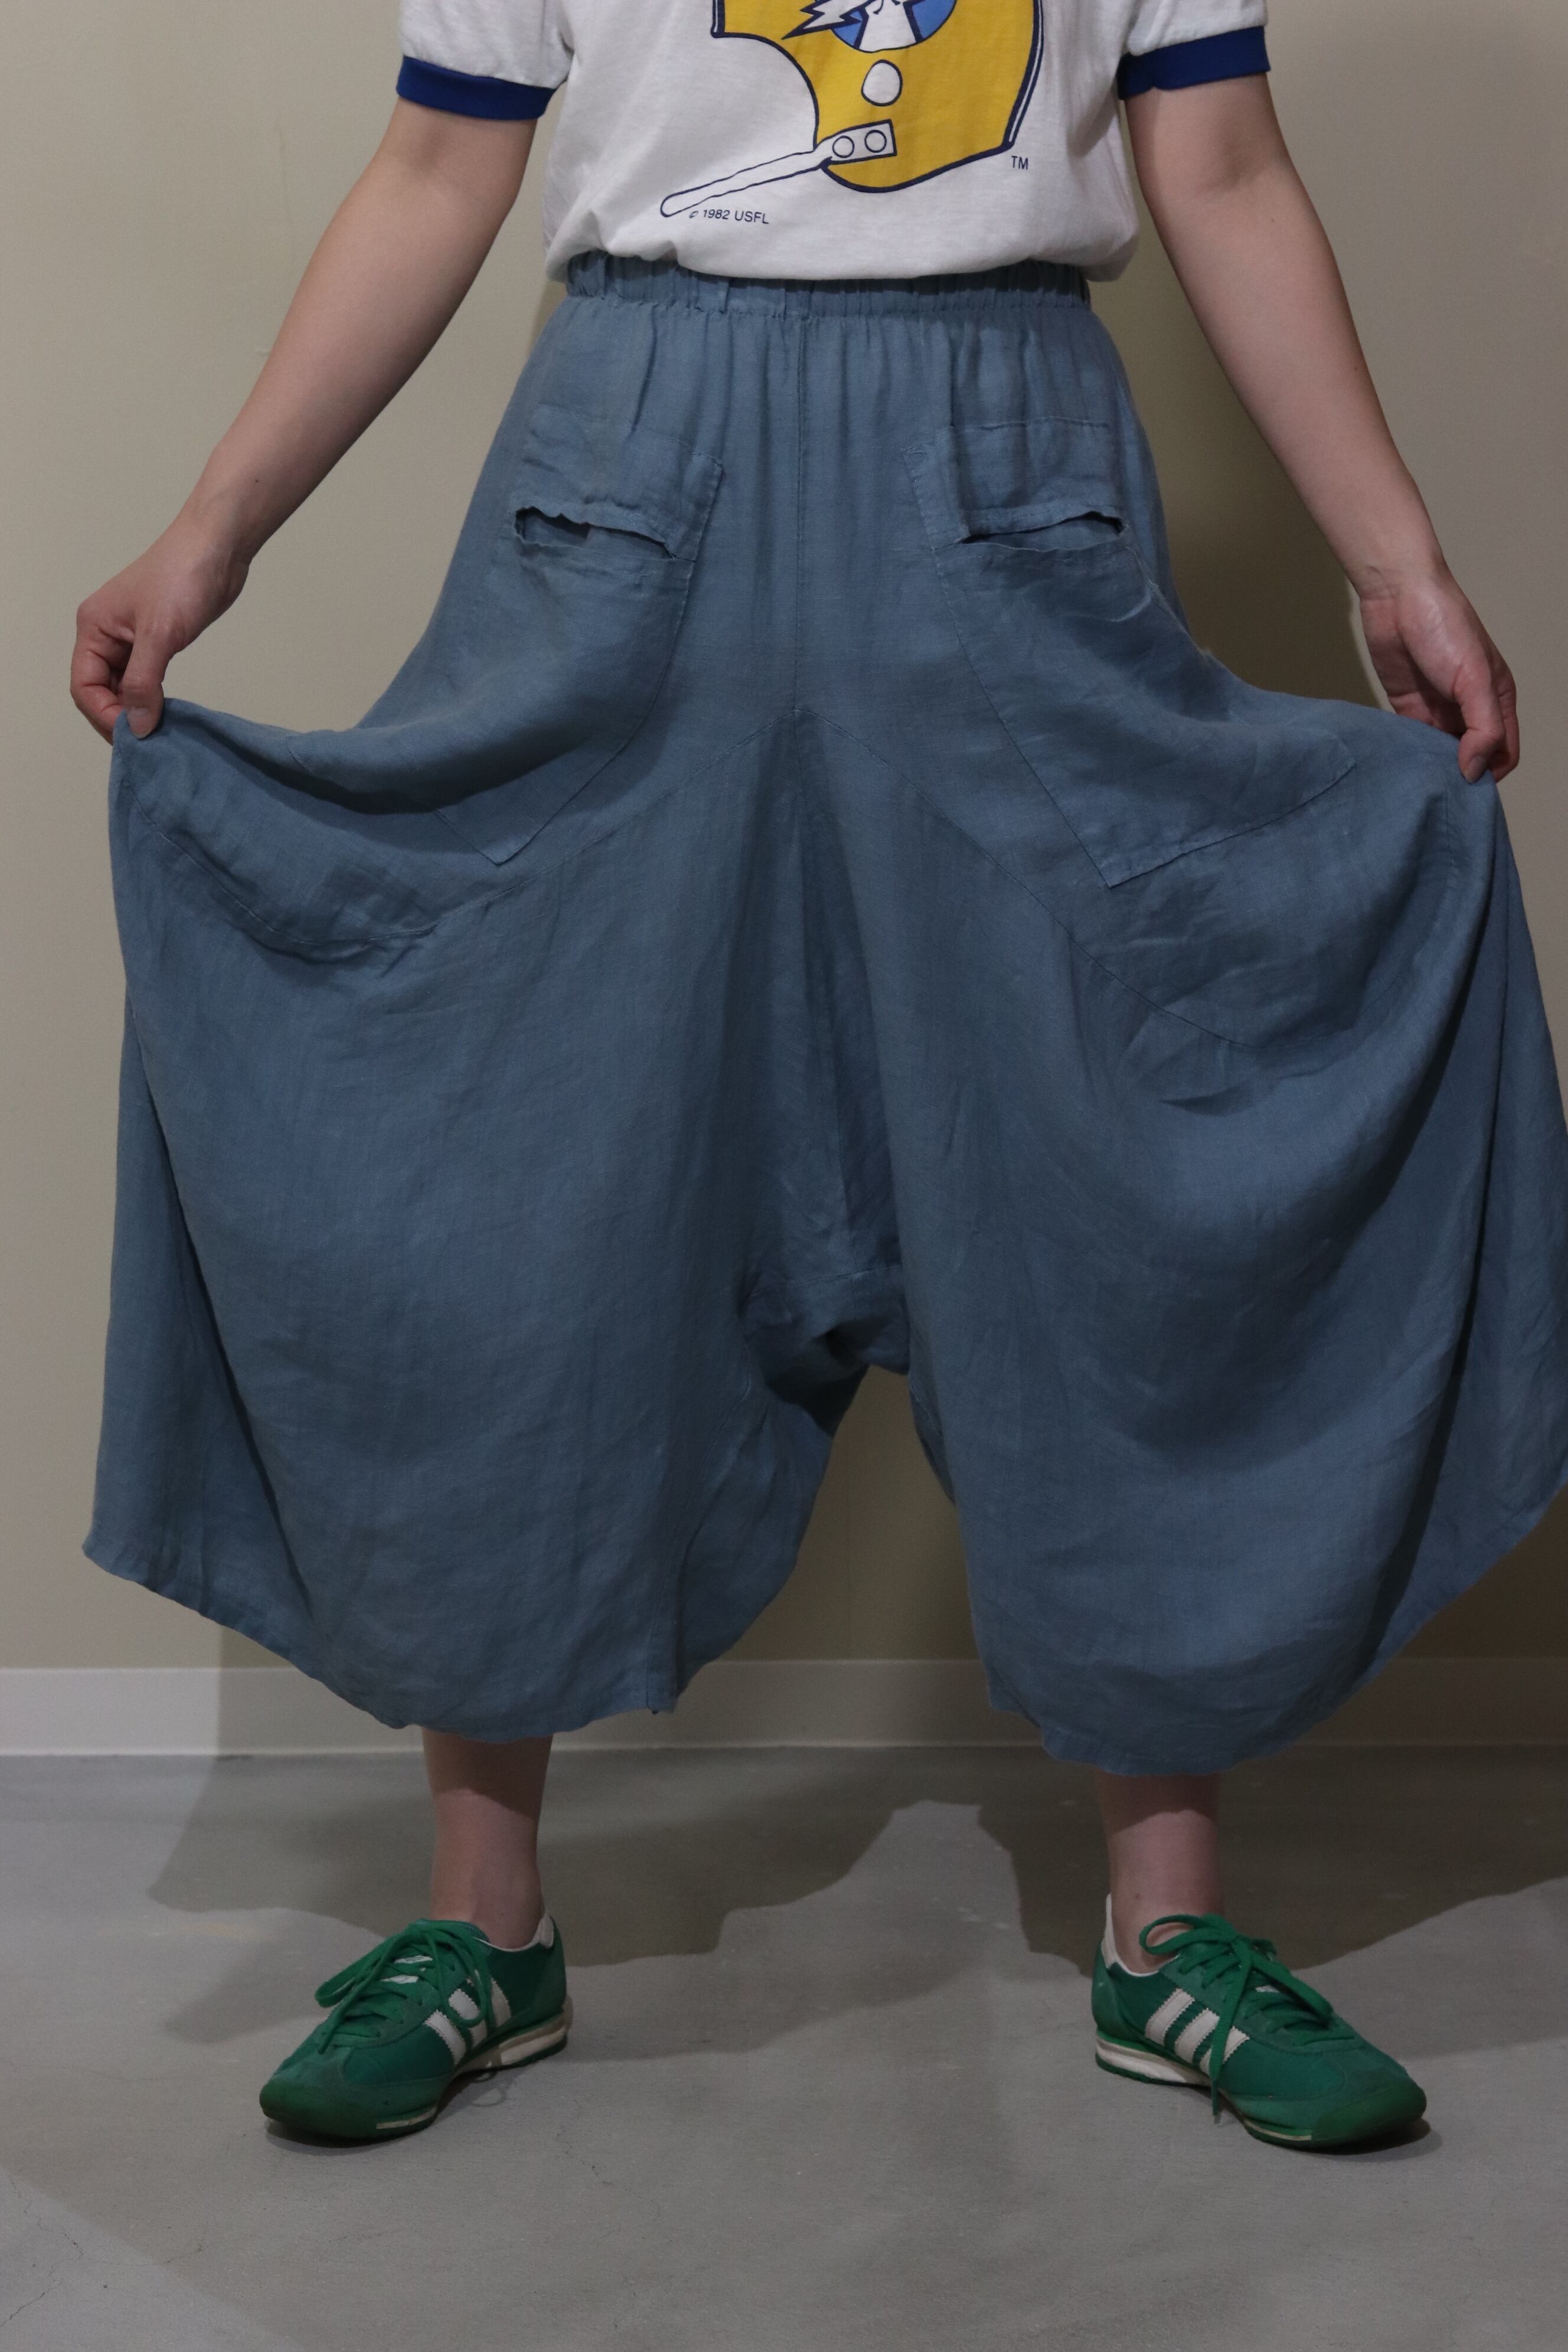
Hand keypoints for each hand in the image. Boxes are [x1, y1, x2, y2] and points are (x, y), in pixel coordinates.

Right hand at [71, 512, 250, 743]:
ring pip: (123, 687)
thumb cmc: (183, 578)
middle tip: (149, 742)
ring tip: (160, 733)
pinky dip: (153, 698)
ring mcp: (130, 638)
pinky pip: (145, 679)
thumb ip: (144, 682)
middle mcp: (106, 634)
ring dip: (138, 710)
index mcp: (94, 628)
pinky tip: (168, 714)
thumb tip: (137, 727)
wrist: (217, 547)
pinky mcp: (156, 641)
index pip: (84, 686)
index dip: (105, 714)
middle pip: (100, 690)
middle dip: (120, 716)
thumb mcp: (160, 634)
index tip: (135, 736)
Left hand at [1357, 565, 1518, 783]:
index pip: (1504, 752)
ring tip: (1416, 783)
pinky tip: (1399, 766)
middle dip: (1460, 775)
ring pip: (1441, 752)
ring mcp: (1438, 707)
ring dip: (1432, 767)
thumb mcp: (1474, 678)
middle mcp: (1469, 707)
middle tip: (1437, 792)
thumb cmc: (1445, 626)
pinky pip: (1413, 741)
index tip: (1466, 787)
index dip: (1490, 773)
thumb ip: (1483, 727)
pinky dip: (1409, 754)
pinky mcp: (1407, 706)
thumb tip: (1475, 771)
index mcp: (1496, 699)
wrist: (1398, 596)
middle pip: (1472, 756)